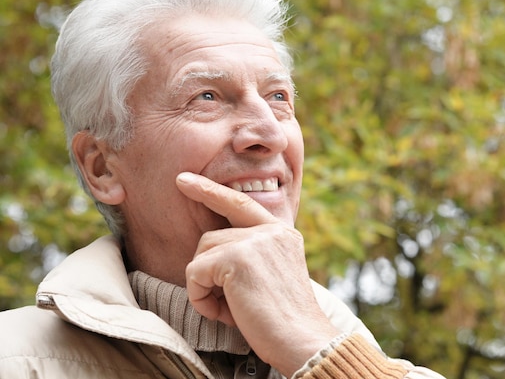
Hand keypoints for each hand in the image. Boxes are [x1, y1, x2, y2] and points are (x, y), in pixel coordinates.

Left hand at [176, 172, 338, 376]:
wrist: (302, 340)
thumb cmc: (283, 320)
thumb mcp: (272, 277)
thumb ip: (251, 256)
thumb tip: (211, 257)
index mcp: (282, 234)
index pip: (241, 204)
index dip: (211, 191)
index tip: (184, 180)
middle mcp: (270, 231)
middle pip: (212, 235)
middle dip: (202, 263)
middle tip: (208, 294)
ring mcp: (254, 240)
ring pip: (202, 253)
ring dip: (205, 286)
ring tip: (228, 309)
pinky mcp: (237, 258)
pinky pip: (195, 272)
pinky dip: (200, 297)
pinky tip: (223, 313)